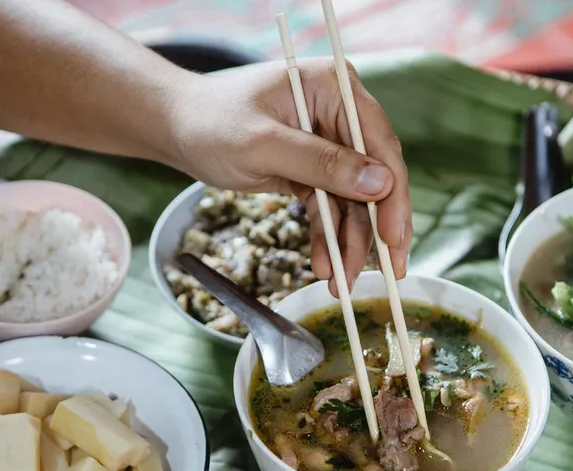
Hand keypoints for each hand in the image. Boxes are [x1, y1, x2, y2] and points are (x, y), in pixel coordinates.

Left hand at [170, 58, 411, 296]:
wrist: (178, 131)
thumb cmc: (211, 124)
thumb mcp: (262, 146)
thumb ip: (320, 163)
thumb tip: (380, 183)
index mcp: (333, 87)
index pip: (378, 142)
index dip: (392, 193)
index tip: (394, 238)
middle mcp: (338, 112)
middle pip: (374, 175)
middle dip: (378, 227)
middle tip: (388, 272)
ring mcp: (327, 142)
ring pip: (354, 199)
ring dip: (350, 241)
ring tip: (343, 281)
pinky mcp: (312, 168)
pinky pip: (330, 206)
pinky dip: (328, 236)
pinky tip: (325, 265)